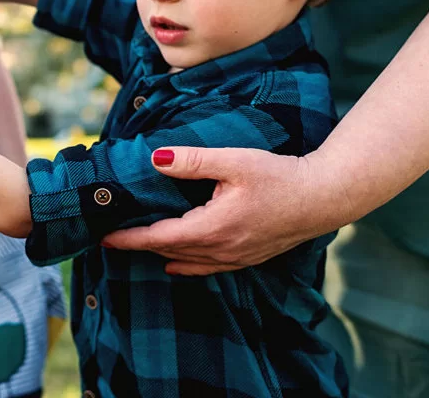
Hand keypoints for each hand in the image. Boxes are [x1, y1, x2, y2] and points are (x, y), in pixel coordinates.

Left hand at [100, 147, 360, 274]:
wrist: (325, 197)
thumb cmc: (281, 176)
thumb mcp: (235, 161)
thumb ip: (192, 161)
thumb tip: (154, 159)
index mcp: (212, 228)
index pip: (159, 237)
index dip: (128, 239)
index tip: (103, 237)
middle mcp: (221, 249)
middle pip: (169, 252)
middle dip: (139, 246)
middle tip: (112, 238)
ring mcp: (236, 258)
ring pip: (188, 263)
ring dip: (161, 255)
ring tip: (138, 247)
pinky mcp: (249, 258)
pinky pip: (209, 268)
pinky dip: (187, 266)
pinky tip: (178, 264)